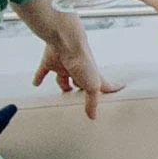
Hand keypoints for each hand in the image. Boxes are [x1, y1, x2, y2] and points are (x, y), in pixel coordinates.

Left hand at [23, 1, 121, 115]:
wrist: (67, 42)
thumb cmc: (83, 61)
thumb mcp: (92, 86)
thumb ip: (92, 102)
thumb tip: (93, 117)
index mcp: (92, 75)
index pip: (104, 84)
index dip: (113, 87)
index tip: (121, 87)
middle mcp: (79, 69)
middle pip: (80, 81)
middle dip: (80, 87)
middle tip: (80, 95)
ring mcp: (64, 65)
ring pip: (63, 76)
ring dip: (62, 83)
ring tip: (62, 90)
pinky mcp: (50, 61)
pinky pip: (43, 71)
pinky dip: (39, 77)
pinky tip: (36, 83)